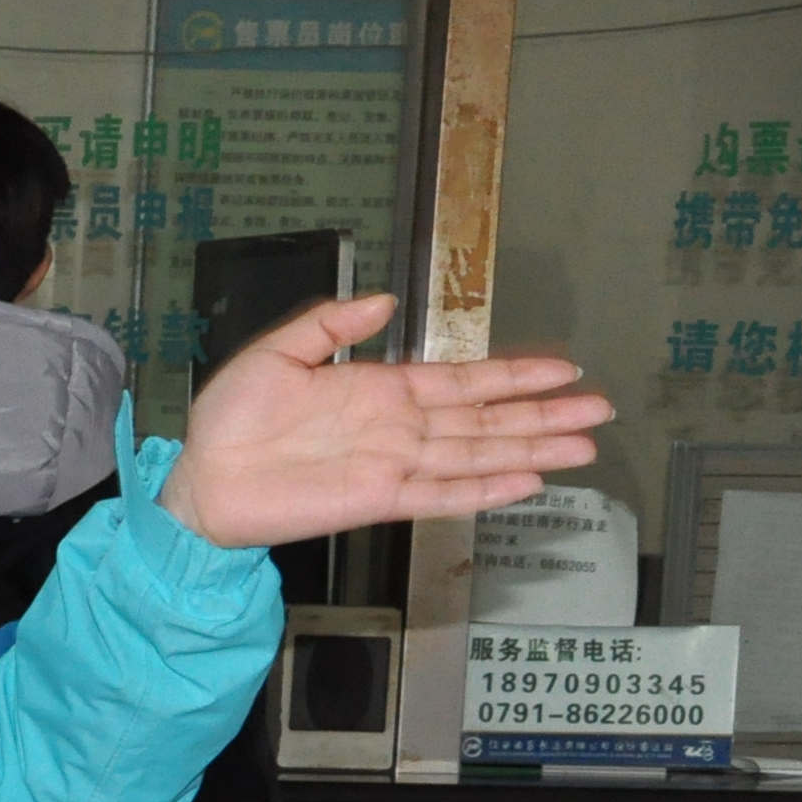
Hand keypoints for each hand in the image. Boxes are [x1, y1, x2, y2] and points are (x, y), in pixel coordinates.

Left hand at [158, 293, 611, 551]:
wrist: (201, 479)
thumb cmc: (230, 419)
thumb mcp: (277, 353)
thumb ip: (330, 325)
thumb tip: (383, 301)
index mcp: (381, 390)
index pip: (464, 380)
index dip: (514, 376)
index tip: (563, 369)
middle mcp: (399, 428)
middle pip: (487, 419)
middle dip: (544, 414)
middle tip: (600, 409)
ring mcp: (394, 465)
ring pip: (477, 455)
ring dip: (530, 450)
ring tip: (584, 447)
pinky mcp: (377, 500)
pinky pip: (440, 494)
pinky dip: (483, 489)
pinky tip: (525, 483)